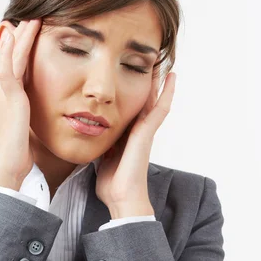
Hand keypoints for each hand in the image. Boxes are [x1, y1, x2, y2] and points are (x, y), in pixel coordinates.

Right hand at [0, 18, 41, 189]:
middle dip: (18, 39)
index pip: (14, 70)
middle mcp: (5, 94)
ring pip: (8, 59)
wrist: (7, 167)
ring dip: (17, 38)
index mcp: (10, 100)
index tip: (27, 36)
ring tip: (26, 19)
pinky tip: (13, 35)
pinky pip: (6, 70)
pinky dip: (9, 51)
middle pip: (10, 59)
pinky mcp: (9, 99)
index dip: (19, 53)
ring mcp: (5, 95)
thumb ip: (28, 119)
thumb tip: (31, 119)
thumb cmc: (17, 154)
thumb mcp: (25, 131)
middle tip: (27, 19)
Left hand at [95, 71, 176, 217]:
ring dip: (158, 83)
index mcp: (126, 137)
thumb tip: (90, 135)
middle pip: (144, 102)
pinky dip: (166, 93)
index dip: (130, 95)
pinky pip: (160, 109)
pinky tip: (171, 77)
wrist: (121, 198)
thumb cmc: (112, 184)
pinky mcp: (147, 134)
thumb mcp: (101, 158)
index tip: (129, 78)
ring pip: (154, 102)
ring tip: (162, 63)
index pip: (130, 110)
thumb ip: (100, 146)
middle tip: (150, 63)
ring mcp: (144, 132)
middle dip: (146, 85)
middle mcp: (137, 133)